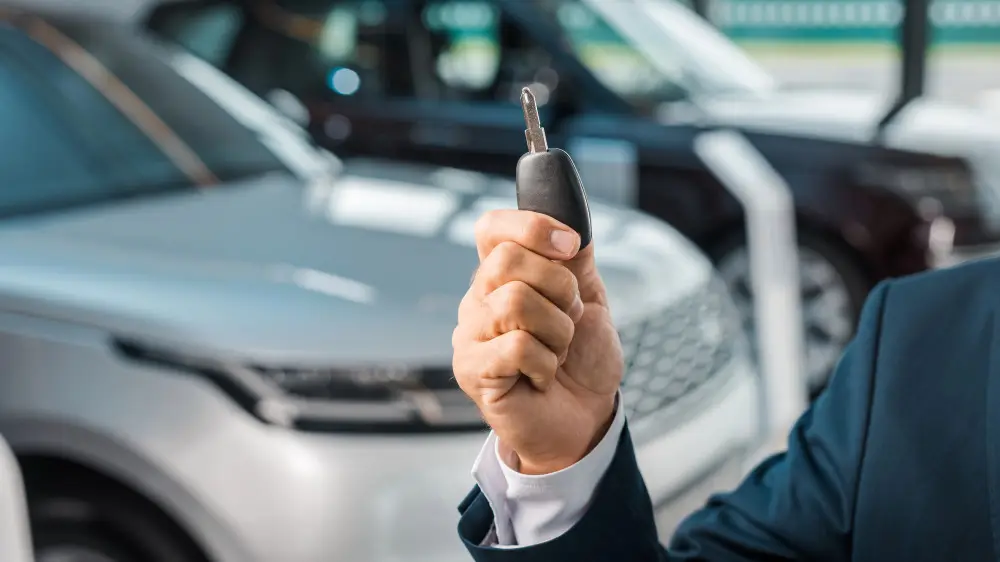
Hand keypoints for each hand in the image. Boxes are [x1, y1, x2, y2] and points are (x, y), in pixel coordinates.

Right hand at [452, 210, 622, 474]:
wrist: (586, 418)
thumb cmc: (582, 361)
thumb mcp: (589, 300)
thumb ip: (575, 260)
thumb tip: (572, 217)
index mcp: (501, 276)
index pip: (491, 228)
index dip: (531, 226)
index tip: (572, 246)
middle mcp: (478, 299)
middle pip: (507, 260)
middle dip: (560, 289)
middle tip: (570, 320)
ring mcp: (470, 334)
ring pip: (515, 301)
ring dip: (558, 330)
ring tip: (558, 352)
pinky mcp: (471, 370)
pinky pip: (517, 346)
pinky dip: (546, 362)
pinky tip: (543, 376)